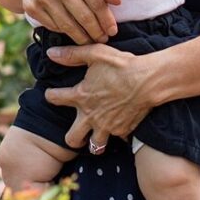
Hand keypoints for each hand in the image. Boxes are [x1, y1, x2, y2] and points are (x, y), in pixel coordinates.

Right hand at [0, 0, 120, 42]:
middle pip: (84, 16)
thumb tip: (117, 1)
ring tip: (91, 42)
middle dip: (96, 31)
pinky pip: (54, 26)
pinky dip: (66, 33)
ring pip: (69, 25)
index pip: (96, 1)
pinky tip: (74, 35)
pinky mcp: (32, 8)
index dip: (106, 19)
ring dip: (83, 37)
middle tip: (103, 39)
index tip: (112, 31)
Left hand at [41, 45, 159, 153]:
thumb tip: (51, 53)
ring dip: (95, 142)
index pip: (55, 99)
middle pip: (72, 139)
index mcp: (81, 97)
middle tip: (78, 132)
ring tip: (97, 137)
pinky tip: (120, 125)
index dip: (51, 96)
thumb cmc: (122, 65)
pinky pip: (117, 138)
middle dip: (72, 138)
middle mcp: (91, 116)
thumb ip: (72, 55)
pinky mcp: (122, 130)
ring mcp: (107, 126)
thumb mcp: (95, 54)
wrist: (148, 81)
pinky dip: (118, 133)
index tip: (52, 95)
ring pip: (95, 146)